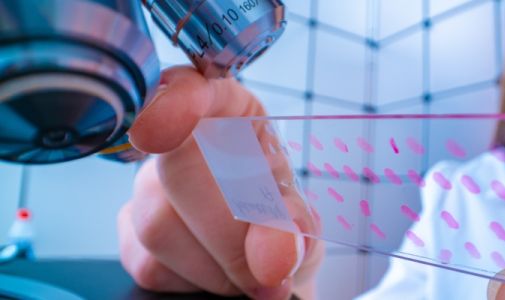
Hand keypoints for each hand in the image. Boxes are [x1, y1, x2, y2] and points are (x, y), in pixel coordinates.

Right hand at [117, 66, 322, 298]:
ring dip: (215, 265)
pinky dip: (192, 281)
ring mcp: (148, 185)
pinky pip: (149, 263)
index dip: (178, 102)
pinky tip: (213, 272)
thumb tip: (273, 255)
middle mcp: (183, 142)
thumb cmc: (283, 228)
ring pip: (159, 224)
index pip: (197, 87)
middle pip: (178, 167)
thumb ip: (292, 228)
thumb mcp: (302, 220)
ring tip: (245, 270)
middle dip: (227, 230)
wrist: (264, 266)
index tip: (163, 128)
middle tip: (265, 266)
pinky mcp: (129, 231)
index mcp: (233, 116)